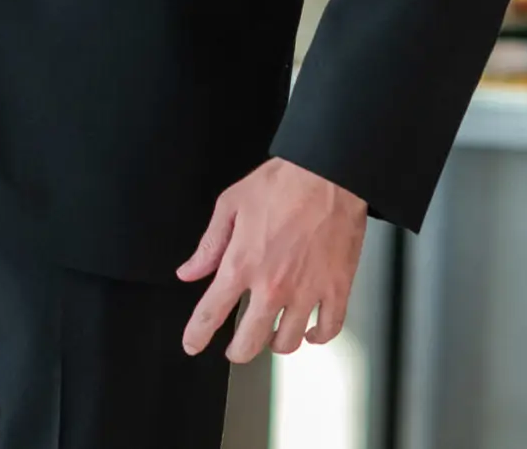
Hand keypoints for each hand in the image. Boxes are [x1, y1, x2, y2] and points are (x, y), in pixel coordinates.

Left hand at [177, 158, 366, 362]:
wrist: (330, 174)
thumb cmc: (283, 183)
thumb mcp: (231, 204)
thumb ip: (209, 244)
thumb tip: (189, 271)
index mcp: (242, 263)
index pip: (211, 313)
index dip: (196, 335)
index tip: (192, 343)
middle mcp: (273, 285)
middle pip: (250, 342)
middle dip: (237, 352)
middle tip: (234, 350)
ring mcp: (307, 291)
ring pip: (288, 342)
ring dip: (275, 344)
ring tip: (271, 337)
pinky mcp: (337, 289)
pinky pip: (328, 330)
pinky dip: (318, 338)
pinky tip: (309, 332)